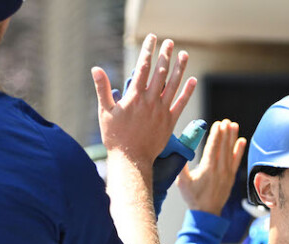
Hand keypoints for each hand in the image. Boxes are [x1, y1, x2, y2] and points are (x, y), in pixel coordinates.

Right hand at [92, 35, 196, 166]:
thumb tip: (96, 68)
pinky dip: (187, 92)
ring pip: (173, 85)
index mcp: (134, 97)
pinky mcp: (170, 122)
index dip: (148, 51)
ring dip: (179, 69)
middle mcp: (150, 101)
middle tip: (170, 42)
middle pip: (160, 73)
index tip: (152, 39)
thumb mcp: (104, 111)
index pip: (142, 68)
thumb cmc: (115, 137)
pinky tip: (192, 80)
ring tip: (184, 55)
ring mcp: (161, 111)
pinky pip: (181, 104)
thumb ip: (102, 89)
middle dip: (165, 55)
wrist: (131, 159)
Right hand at [176, 119, 246, 214]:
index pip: (213, 147)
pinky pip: (236, 161)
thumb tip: (177, 150)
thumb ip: (182, 166)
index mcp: (208, 169)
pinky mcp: (231, 177)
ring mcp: (227, 173)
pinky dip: (239, 150)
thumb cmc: (193, 197)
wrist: (207, 213)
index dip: (216, 134)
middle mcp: (219, 169)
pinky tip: (242, 141)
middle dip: (225, 133)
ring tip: (234, 125)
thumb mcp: (183, 182)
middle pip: (223, 147)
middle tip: (226, 121)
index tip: (218, 123)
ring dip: (233, 138)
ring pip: (231, 152)